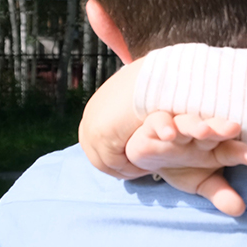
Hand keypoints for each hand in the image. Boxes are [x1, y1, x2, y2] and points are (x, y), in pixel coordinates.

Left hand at [80, 58, 149, 179]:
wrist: (158, 76)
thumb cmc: (156, 83)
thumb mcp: (140, 97)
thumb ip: (132, 111)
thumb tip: (137, 119)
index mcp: (95, 110)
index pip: (97, 142)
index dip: (117, 154)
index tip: (138, 160)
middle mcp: (89, 119)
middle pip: (97, 155)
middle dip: (119, 166)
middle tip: (143, 170)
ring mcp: (93, 128)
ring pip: (106, 163)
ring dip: (127, 170)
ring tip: (148, 169)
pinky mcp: (102, 137)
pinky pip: (116, 164)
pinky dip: (132, 169)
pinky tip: (149, 166)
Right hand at [128, 112, 246, 216]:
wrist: (150, 157)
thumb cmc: (183, 166)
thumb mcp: (202, 183)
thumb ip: (221, 195)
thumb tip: (240, 210)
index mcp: (216, 148)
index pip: (232, 149)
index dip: (242, 152)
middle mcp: (200, 135)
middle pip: (214, 129)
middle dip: (222, 129)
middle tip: (234, 128)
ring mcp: (178, 128)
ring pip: (188, 122)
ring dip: (195, 125)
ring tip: (203, 131)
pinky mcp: (155, 125)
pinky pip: (159, 121)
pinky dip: (164, 126)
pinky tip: (169, 134)